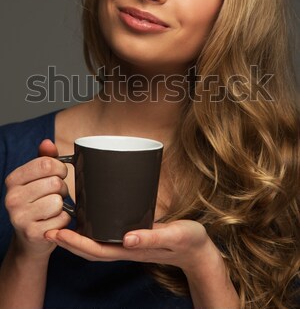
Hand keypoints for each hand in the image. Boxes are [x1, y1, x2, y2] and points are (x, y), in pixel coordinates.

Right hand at [5, 140, 70, 257]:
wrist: (30, 239)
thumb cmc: (38, 201)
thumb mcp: (38, 178)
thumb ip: (45, 159)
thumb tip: (47, 142)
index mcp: (13, 180)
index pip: (46, 163)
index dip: (60, 168)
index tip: (60, 174)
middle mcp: (12, 198)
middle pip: (54, 182)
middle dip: (62, 188)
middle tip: (56, 195)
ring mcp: (20, 217)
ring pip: (58, 201)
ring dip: (62, 205)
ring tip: (53, 209)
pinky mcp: (32, 233)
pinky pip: (62, 219)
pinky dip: (63, 220)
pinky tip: (53, 222)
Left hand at [46, 220, 214, 271]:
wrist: (198, 252)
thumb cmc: (188, 242)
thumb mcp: (174, 236)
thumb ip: (153, 238)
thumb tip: (127, 238)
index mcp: (132, 250)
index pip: (96, 250)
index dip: (74, 243)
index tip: (57, 233)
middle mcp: (126, 248)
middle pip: (90, 249)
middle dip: (68, 241)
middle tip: (48, 227)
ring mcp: (129, 244)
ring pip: (96, 243)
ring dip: (76, 236)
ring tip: (61, 222)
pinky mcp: (134, 237)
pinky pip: (107, 236)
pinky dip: (92, 230)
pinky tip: (88, 219)